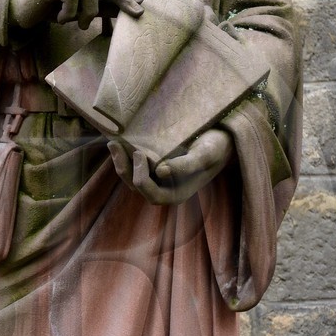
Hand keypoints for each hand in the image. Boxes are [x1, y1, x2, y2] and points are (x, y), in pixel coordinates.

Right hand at [10, 0, 143, 29]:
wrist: (25, 10)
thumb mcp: (86, 7)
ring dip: (89, 12)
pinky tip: (62, 19)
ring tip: (82, 25)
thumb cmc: (57, 7)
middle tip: (134, 13)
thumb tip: (133, 6)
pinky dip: (71, 12)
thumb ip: (106, 5)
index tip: (138, 1)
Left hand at [109, 128, 233, 204]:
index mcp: (177, 194)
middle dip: (123, 168)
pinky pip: (137, 167)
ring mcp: (159, 180)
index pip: (151, 193)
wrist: (223, 141)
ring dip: (121, 162)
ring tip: (113, 143)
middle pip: (137, 187)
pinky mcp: (156, 168)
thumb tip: (161, 171)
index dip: (141, 176)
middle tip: (115, 144)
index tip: (140, 153)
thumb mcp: (205, 154)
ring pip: (133, 178)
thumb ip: (186, 165)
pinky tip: (121, 142)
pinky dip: (128, 156)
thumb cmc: (216, 147)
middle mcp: (165, 190)